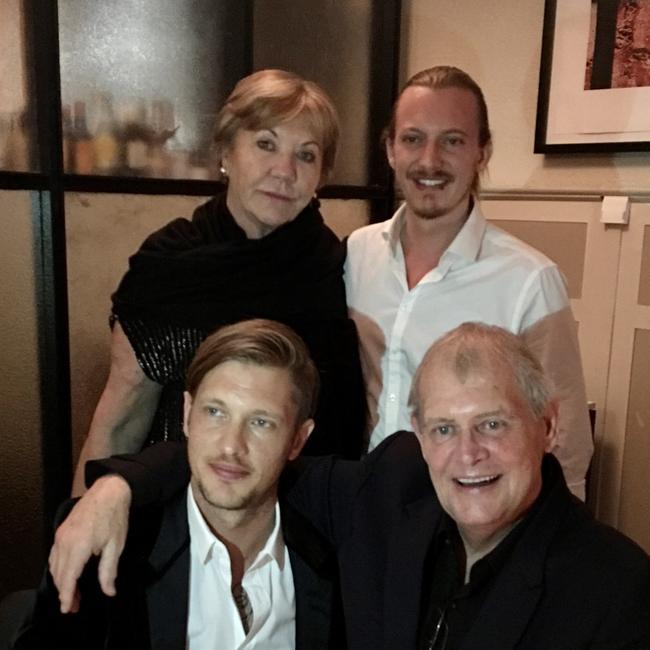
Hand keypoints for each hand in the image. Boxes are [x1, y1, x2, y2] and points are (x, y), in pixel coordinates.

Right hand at [48, 475, 131, 612]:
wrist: (108, 490)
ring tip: (72, 594)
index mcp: (78, 546)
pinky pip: (54, 555)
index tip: (67, 610)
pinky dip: (58, 568)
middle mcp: (64, 542)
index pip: (68, 578)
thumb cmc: (115, 517)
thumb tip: (109, 592)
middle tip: (75, 606)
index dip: (67, 596)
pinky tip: (67, 574)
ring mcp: (60, 535)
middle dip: (65, 592)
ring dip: (61, 581)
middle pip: (59, 574)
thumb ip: (109, 570)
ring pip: (54, 566)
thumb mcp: (116, 545)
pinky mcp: (60, 531)